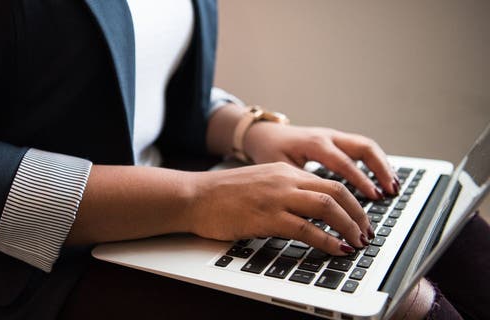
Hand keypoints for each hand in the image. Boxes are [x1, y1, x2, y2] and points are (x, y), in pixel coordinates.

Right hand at [187, 162, 372, 255]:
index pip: (330, 183)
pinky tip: (337, 249)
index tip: (360, 218)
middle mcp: (285, 180)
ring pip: (327, 207)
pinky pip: (306, 229)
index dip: (352, 202)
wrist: (194, 196)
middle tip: (366, 232)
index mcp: (285, 171)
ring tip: (357, 242)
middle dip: (359, 214)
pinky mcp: (266, 217)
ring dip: (349, 226)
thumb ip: (285, 191)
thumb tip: (309, 211)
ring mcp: (276, 198)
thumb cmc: (222, 194)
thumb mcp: (260, 183)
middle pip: (337, 192)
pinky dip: (327, 240)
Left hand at [244, 123, 398, 198]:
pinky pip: (361, 148)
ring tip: (393, 187)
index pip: (344, 163)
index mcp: (314, 144)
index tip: (374, 196)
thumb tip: (319, 209)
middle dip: (380, 170)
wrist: (264, 134)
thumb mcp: (280, 169)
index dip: (360, 181)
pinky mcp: (336, 140)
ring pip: (366, 146)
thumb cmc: (269, 152)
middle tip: (391, 191)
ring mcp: (334, 137)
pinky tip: (382, 179)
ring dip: (382, 165)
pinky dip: (375, 163)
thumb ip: (300, 185)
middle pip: (363, 148)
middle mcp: (327, 137)